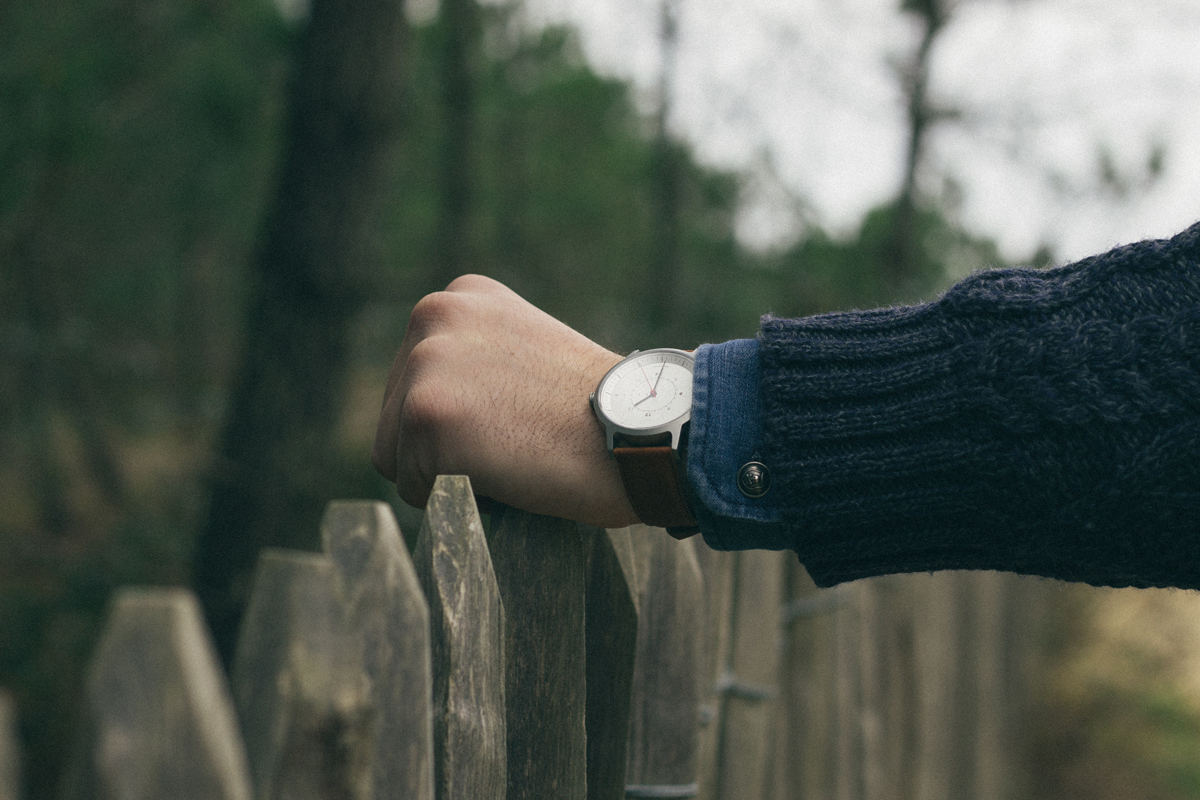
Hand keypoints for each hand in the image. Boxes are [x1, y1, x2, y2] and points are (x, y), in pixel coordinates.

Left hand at [372, 275, 637, 527]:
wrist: (642, 430)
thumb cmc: (598, 411)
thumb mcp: (527, 353)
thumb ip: (475, 361)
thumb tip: (436, 409)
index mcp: (460, 297)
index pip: (413, 382)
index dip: (461, 421)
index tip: (514, 419)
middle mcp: (434, 314)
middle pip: (394, 416)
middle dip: (443, 449)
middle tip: (516, 444)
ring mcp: (426, 362)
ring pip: (395, 455)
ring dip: (445, 475)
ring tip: (512, 457)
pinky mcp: (426, 413)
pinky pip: (413, 487)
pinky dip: (453, 500)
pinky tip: (507, 475)